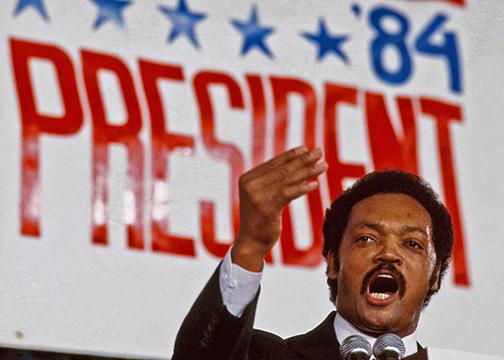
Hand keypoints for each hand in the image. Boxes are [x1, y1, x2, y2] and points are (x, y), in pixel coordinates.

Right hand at [232, 146, 326, 270]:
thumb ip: (270, 180)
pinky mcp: (266, 208)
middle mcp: (250, 185)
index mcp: (247, 178)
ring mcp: (257, 196)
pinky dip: (303, 188)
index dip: (291, 155)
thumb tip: (293, 163)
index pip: (273, 163)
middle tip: (320, 152)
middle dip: (303, 160)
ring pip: (288, 180)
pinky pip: (288, 194)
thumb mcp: (261, 195)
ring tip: (322, 165)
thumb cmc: (260, 218)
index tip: (306, 148)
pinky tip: (315, 184)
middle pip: (282, 170)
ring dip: (308, 171)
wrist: (251, 242)